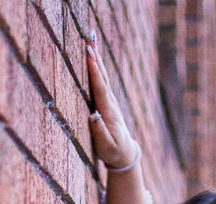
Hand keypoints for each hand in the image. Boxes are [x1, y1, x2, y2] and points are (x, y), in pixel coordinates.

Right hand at [86, 34, 137, 168]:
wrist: (125, 154)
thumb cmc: (113, 151)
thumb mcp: (106, 145)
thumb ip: (99, 131)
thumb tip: (93, 115)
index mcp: (108, 112)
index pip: (100, 88)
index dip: (94, 70)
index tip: (90, 54)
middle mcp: (110, 103)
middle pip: (102, 76)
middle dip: (96, 57)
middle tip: (90, 37)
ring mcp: (109, 101)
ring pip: (102, 76)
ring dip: (96, 58)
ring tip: (91, 40)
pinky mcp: (107, 102)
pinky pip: (101, 80)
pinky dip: (97, 67)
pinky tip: (94, 56)